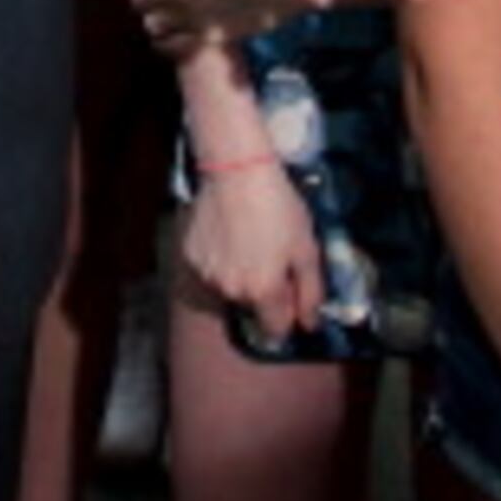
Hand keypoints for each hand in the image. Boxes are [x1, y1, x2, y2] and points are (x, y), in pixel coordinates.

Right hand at [180, 158, 321, 341]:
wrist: (236, 170)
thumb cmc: (279, 207)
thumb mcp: (307, 248)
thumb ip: (311, 292)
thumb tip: (309, 325)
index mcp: (263, 292)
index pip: (276, 330)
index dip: (289, 315)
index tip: (292, 291)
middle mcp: (231, 291)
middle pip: (253, 308)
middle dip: (265, 292)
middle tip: (272, 256)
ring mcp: (206, 275)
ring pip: (230, 289)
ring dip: (241, 276)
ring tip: (249, 242)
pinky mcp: (190, 256)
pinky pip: (211, 270)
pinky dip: (221, 261)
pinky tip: (228, 235)